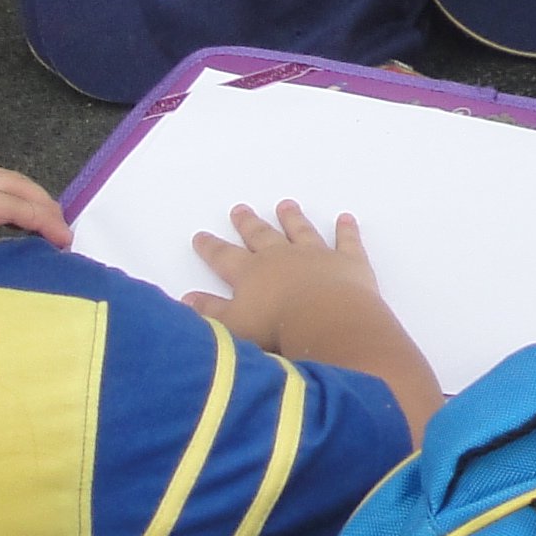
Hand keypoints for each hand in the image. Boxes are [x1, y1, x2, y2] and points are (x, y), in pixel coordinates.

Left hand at [0, 166, 71, 246]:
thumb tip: (21, 262)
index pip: (4, 203)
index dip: (40, 218)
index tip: (64, 242)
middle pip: (1, 180)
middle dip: (38, 200)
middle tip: (62, 231)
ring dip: (24, 194)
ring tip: (45, 220)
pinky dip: (6, 195)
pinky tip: (13, 219)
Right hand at [187, 199, 396, 356]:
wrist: (328, 322)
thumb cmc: (277, 330)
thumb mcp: (233, 326)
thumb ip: (211, 312)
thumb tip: (187, 300)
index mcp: (251, 273)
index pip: (224, 257)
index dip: (211, 248)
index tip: (201, 236)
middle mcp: (282, 257)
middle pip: (261, 236)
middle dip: (249, 224)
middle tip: (240, 209)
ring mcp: (317, 255)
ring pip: (301, 231)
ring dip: (293, 219)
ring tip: (286, 205)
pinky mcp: (348, 262)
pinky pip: (346, 241)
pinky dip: (346, 230)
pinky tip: (345, 218)